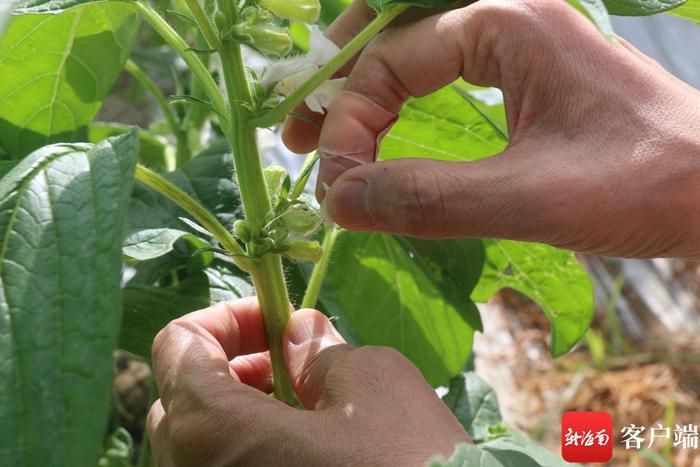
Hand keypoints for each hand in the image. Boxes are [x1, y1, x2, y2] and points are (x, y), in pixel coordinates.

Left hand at [147, 298, 467, 465]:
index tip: (278, 321)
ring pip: (203, 443)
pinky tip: (311, 447)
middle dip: (236, 364)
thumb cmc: (405, 464)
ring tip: (309, 403)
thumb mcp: (371, 382)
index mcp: (211, 429)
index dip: (226, 318)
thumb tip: (298, 333)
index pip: (178, 346)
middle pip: (184, 397)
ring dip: (246, 408)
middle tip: (293, 358)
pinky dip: (255, 447)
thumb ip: (319, 349)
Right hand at [283, 0, 699, 258]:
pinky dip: (406, 103)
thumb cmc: (649, 184)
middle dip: (339, 84)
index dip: (348, 124)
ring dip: (367, 90)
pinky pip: (448, 75)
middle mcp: (509, 19)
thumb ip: (429, 199)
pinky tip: (389, 132)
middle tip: (296, 136)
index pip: (390, 60)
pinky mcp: (532, 80)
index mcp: (507, 23)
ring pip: (417, 51)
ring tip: (329, 133)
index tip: (334, 186)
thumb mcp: (532, 197)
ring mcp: (522, 46)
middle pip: (393, 32)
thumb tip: (338, 202)